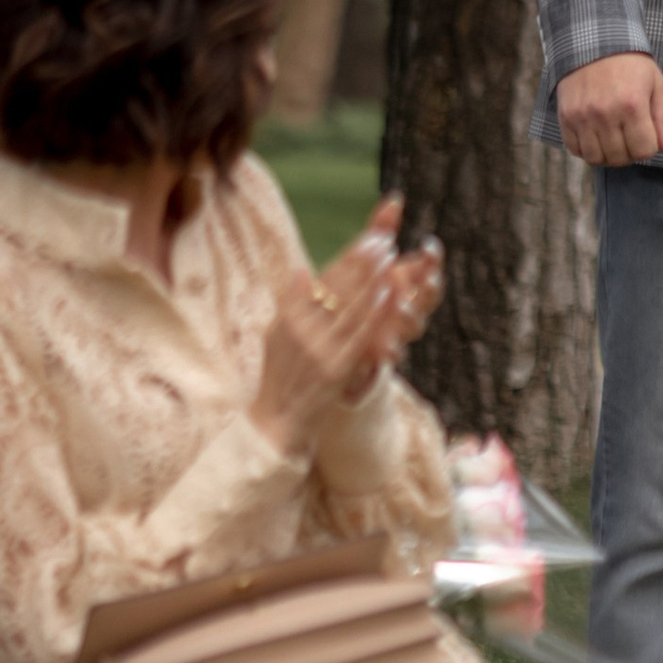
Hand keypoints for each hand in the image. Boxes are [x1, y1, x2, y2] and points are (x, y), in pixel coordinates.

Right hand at [253, 199, 441, 455]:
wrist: (273, 424)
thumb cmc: (277, 378)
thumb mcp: (275, 337)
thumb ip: (291, 304)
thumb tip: (301, 270)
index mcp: (288, 317)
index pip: (324, 279)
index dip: (350, 257)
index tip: (371, 238)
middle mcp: (302, 329)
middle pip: (338, 287)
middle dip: (364, 262)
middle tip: (386, 240)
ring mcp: (319, 349)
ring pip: (351, 306)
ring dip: (371, 280)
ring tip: (390, 258)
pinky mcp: (334, 369)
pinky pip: (358, 336)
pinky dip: (373, 313)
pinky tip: (387, 294)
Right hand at [557, 53, 662, 164]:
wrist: (594, 42)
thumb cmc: (631, 64)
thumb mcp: (656, 84)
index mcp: (633, 105)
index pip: (644, 150)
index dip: (649, 147)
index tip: (646, 136)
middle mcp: (606, 113)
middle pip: (620, 158)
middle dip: (629, 153)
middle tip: (630, 138)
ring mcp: (582, 117)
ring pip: (596, 158)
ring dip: (608, 155)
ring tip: (613, 140)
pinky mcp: (565, 116)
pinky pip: (575, 150)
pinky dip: (586, 150)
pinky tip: (595, 137)